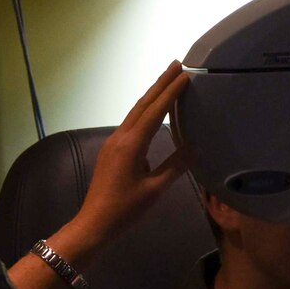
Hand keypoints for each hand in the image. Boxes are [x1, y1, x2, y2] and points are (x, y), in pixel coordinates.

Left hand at [70, 61, 194, 250]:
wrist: (95, 224)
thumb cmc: (125, 210)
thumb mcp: (154, 189)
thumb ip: (175, 166)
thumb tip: (195, 147)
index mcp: (131, 145)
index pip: (155, 111)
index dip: (170, 92)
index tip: (184, 74)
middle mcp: (120, 137)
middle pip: (143, 104)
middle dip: (160, 84)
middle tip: (176, 64)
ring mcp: (114, 143)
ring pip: (136, 112)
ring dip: (153, 95)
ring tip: (168, 81)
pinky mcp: (113, 151)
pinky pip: (132, 123)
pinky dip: (146, 110)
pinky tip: (154, 110)